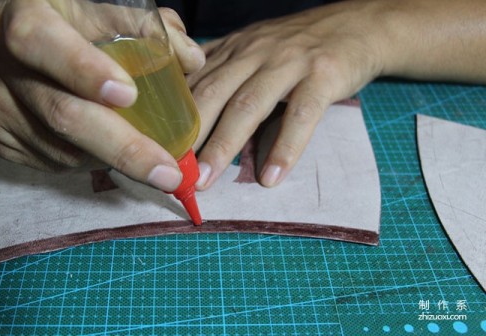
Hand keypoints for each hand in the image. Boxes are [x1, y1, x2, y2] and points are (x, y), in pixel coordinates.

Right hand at [0, 0, 204, 190]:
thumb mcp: (88, 11)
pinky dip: (86, 161)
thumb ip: (141, 27)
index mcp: (23, 18)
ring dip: (111, 158)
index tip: (129, 96)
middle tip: (167, 173)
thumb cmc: (54, 27)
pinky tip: (101, 150)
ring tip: (145, 159)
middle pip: (61, 113)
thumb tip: (192, 60)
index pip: (44, 43)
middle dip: (123, 148)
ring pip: (61, 148)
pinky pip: (50, 161)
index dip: (84, 70)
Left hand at [189, 0, 386, 188]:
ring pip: (249, 104)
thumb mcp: (252, 51)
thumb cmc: (297, 47)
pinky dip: (285, 147)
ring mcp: (288, 61)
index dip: (171, 118)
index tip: (154, 150)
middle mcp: (253, 52)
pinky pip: (300, 114)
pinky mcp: (323, 74)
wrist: (357, 25)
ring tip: (207, 180)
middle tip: (171, 172)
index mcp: (232, 50)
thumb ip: (221, 76)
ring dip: (224, 145)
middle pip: (213, 94)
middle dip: (188, 135)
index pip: (193, 84)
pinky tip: (271, 176)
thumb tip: (185, 113)